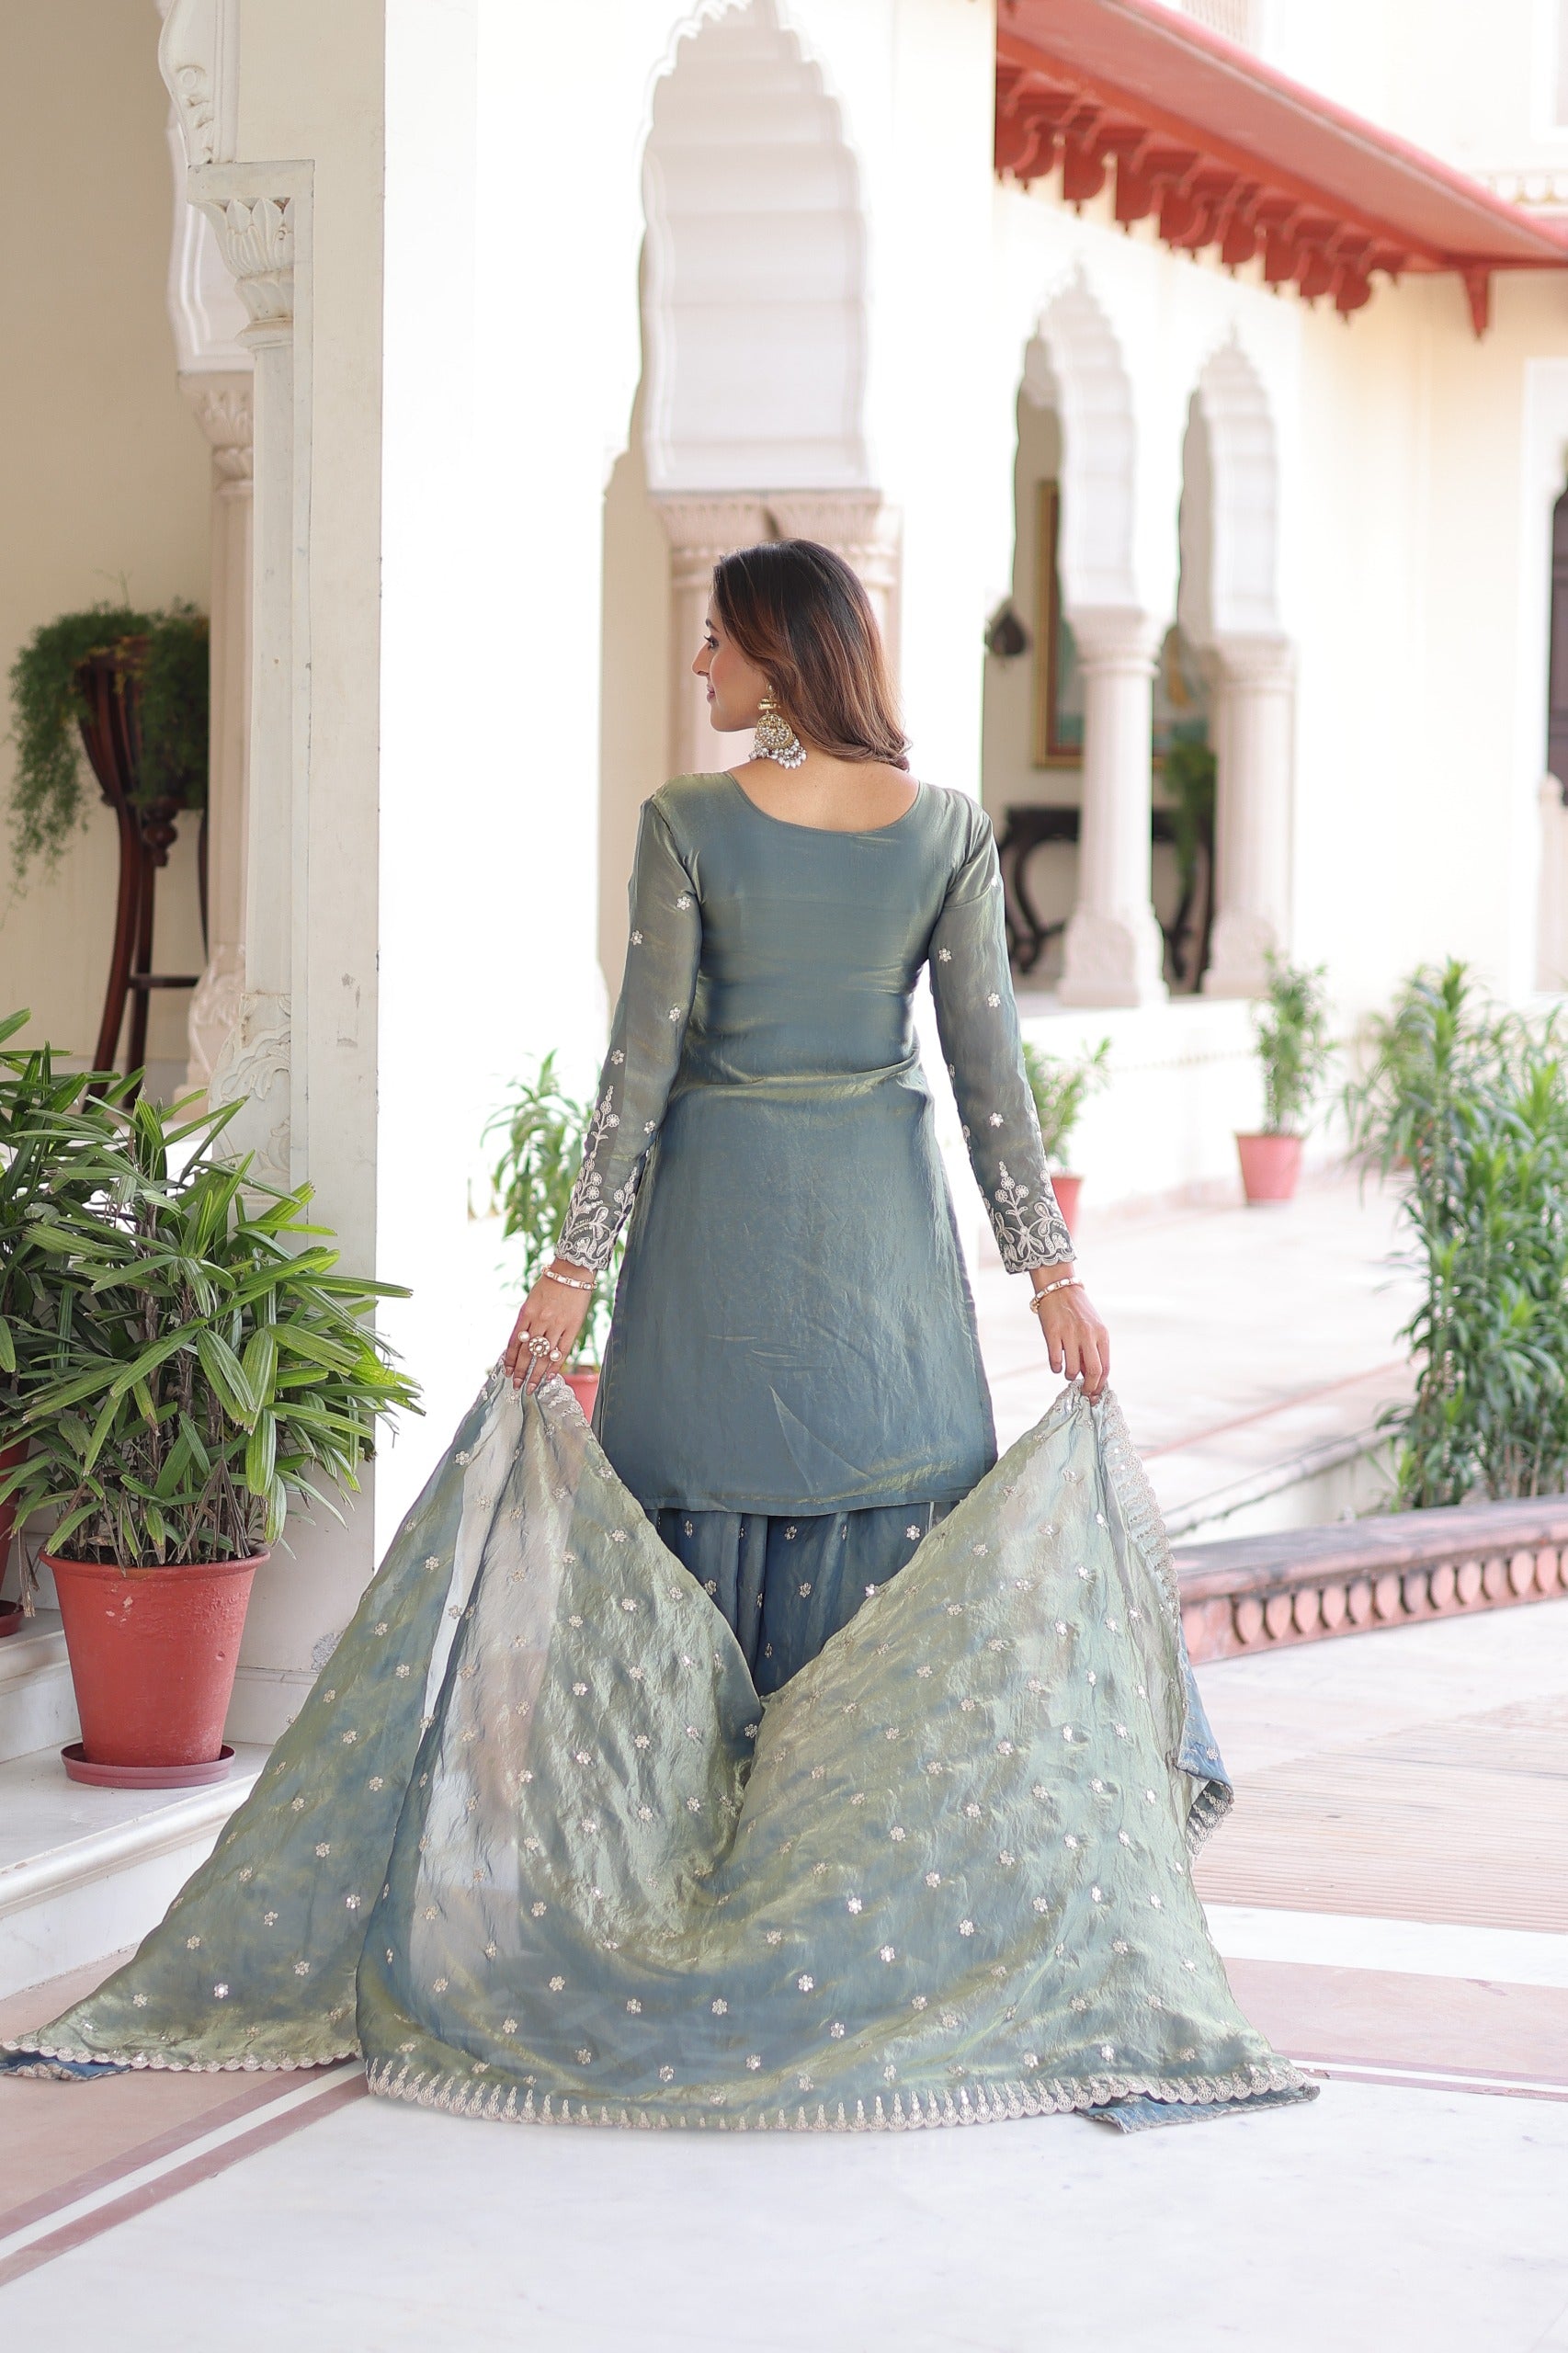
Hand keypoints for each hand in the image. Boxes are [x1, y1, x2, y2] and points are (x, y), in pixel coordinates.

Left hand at [503, 1263, 593, 1393]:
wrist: (572, 1273)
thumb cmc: (550, 1285)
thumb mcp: (531, 1301)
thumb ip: (526, 1322)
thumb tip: (521, 1344)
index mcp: (526, 1313)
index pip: (514, 1342)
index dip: (510, 1360)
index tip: (508, 1372)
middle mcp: (540, 1321)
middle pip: (527, 1353)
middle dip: (521, 1372)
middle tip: (517, 1385)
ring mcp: (557, 1326)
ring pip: (544, 1356)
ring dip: (536, 1374)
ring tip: (531, 1387)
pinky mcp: (572, 1328)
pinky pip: (562, 1351)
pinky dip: (555, 1366)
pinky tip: (550, 1376)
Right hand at [1032, 1278, 1109, 1400]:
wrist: (1059, 1289)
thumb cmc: (1077, 1310)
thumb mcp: (1093, 1327)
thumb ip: (1094, 1350)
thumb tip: (1090, 1376)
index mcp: (1102, 1334)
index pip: (1106, 1367)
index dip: (1100, 1385)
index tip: (1094, 1393)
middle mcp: (1088, 1334)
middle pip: (1094, 1371)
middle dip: (1089, 1388)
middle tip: (1083, 1392)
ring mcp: (1070, 1334)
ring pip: (1073, 1369)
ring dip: (1070, 1376)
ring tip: (1067, 1372)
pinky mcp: (1052, 1333)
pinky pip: (1055, 1360)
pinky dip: (1056, 1368)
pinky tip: (1056, 1365)